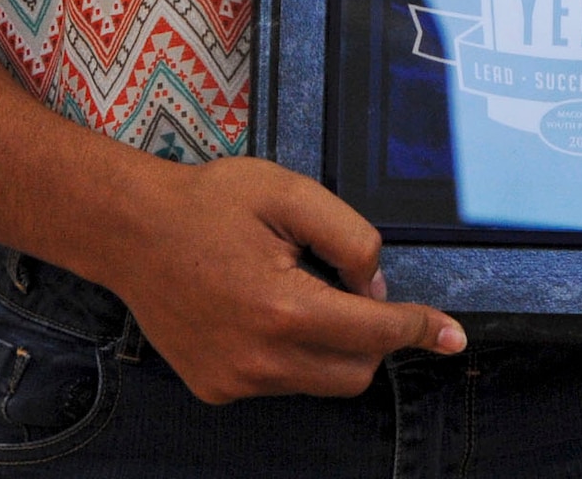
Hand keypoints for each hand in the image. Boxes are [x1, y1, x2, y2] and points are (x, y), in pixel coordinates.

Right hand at [102, 153, 465, 403]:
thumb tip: (376, 283)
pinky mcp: (216, 388)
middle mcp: (260, 360)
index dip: (419, 329)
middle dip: (371, 334)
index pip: (374, 332)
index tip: (452, 335)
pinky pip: (278, 382)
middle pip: (355, 370)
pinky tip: (259, 306)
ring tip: (290, 284)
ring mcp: (234, 381)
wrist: (129, 229)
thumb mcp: (288, 192)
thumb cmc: (206, 203)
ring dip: (328, 343)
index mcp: (283, 309)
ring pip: (318, 380)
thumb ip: (347, 235)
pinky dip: (290, 352)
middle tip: (347, 283)